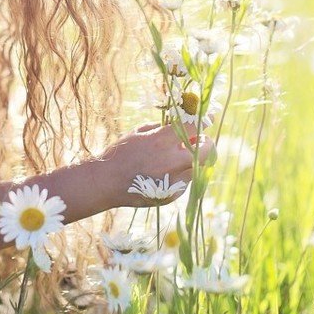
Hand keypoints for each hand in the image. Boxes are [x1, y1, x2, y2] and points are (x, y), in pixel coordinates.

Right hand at [93, 121, 215, 208]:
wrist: (105, 183)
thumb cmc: (121, 153)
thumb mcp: (140, 132)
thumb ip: (163, 128)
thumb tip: (183, 124)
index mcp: (161, 141)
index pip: (193, 127)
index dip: (203, 120)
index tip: (208, 117)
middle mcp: (171, 162)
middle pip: (207, 150)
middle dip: (206, 143)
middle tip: (199, 141)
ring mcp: (173, 181)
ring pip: (197, 167)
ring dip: (191, 160)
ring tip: (173, 159)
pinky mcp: (172, 196)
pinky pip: (185, 182)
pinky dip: (180, 175)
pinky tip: (162, 174)